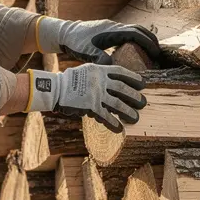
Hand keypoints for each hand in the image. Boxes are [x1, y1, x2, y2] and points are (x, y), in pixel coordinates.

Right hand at [25, 64, 145, 132]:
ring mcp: (96, 94)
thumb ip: (99, 75)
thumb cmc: (69, 80)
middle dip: (134, 96)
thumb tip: (112, 81)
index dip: (133, 78)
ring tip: (136, 118)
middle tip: (143, 102)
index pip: (120, 72)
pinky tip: (120, 129)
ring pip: (117, 104)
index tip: (142, 83)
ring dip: (128, 112)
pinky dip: (113, 123)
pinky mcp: (91, 106)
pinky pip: (106, 116)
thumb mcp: (86, 70)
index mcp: (99, 70)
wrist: (55, 89)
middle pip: (123, 89)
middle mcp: (100, 81)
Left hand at [36, 17, 159, 64]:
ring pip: (134, 30)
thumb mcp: (86, 52)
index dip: (147, 43)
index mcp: (111, 30)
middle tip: (159, 53)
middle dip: (151, 40)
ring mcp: (112, 27)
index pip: (136, 34)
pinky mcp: (109, 30)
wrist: (65, 32)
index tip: (156, 53)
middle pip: (139, 30)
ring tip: (152, 51)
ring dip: (144, 39)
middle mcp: (114, 26)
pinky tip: (136, 50)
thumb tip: (112, 67)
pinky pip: (127, 33)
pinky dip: (136, 39)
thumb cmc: (75, 42)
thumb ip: (99, 59)